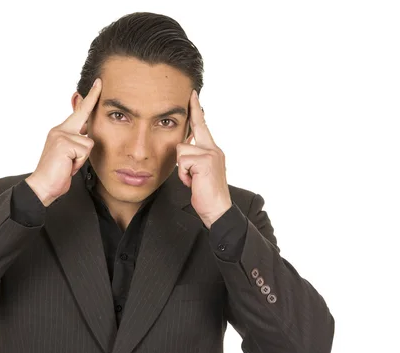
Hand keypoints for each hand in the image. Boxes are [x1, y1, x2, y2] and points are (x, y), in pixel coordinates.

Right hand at [26, 79, 101, 206]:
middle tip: (99, 81)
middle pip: (84, 116)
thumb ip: (77, 141)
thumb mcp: (70, 155)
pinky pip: (84, 151)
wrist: (42, 186)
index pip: (78, 112)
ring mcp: (60, 136)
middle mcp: (59, 130)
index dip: (89, 98)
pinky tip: (67, 166)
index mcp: (60, 131)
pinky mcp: (64, 144)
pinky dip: (79, 163)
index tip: (98, 84)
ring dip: (82, 159)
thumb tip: (87, 130)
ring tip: (69, 165)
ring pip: (88, 143)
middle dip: (92, 98)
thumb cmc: (57, 173)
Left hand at [176, 90, 231, 228]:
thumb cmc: (206, 194)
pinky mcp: (205, 161)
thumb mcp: (199, 172)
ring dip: (182, 170)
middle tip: (191, 110)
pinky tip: (194, 183)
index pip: (202, 126)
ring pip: (181, 151)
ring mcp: (211, 154)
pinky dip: (184, 176)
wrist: (217, 210)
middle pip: (188, 137)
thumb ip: (194, 158)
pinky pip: (182, 162)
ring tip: (193, 180)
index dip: (196, 111)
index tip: (192, 95)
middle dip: (188, 134)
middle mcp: (214, 149)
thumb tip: (183, 148)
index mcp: (212, 151)